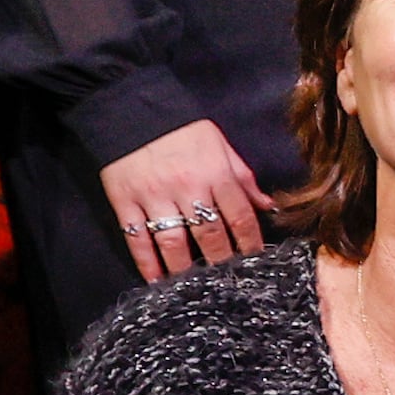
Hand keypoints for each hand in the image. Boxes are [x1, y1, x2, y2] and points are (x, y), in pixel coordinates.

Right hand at [95, 120, 272, 290]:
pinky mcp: (126, 202)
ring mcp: (154, 197)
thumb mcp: (220, 146)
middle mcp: (187, 188)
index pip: (240, 217)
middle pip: (209, 235)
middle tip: (227, 281)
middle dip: (221, 261)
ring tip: (193, 286)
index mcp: (215, 173)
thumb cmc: (183, 130)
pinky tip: (155, 279)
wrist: (132, 108)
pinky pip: (137, 238)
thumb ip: (243, 178)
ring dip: (184, 268)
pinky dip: (146, 262)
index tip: (255, 262)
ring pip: (173, 242)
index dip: (250, 243)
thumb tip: (268, 206)